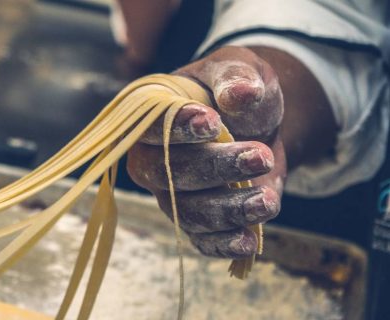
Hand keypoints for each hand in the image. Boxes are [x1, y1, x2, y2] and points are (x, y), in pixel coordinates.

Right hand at [127, 46, 285, 258]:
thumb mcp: (239, 68)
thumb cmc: (236, 90)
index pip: (150, 127)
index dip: (177, 129)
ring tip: (266, 200)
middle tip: (260, 156)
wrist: (256, 123)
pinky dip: (223, 244)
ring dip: (227, 209)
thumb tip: (240, 94)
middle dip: (215, 168)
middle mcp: (151, 159)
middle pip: (168, 174)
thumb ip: (236, 76)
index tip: (212, 123)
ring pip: (187, 211)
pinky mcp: (194, 219)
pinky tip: (249, 240)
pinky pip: (200, 239)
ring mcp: (169, 193)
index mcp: (151, 116)